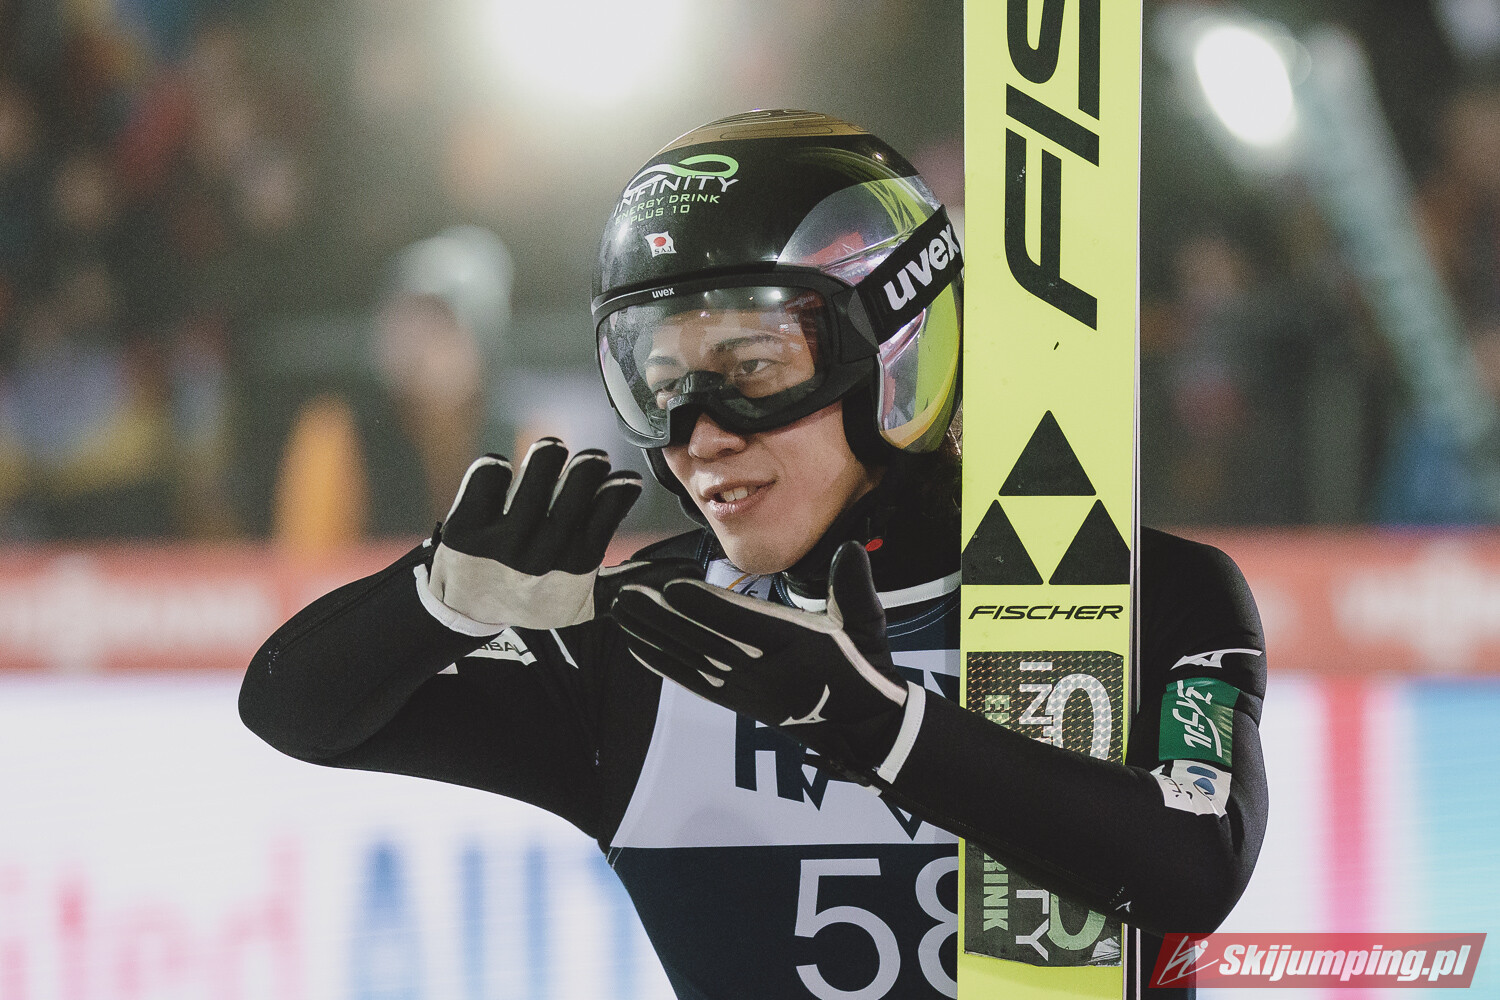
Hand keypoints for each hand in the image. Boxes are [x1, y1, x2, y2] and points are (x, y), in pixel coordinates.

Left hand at [428, 439, 685, 629]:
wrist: (466, 611)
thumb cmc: (533, 596)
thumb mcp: (582, 602)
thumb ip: (624, 582)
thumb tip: (681, 574)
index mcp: (576, 565)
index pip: (612, 505)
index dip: (620, 485)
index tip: (620, 481)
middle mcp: (543, 553)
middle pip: (581, 478)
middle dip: (590, 462)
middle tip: (588, 462)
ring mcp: (503, 539)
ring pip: (540, 465)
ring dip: (549, 452)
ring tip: (550, 454)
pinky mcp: (467, 525)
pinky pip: (491, 471)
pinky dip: (498, 467)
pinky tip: (503, 478)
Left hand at [611, 541, 909, 769]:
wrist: (860, 726)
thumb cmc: (862, 664)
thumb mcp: (866, 622)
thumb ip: (854, 586)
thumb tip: (850, 548)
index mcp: (799, 647)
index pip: (746, 625)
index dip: (708, 607)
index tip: (673, 586)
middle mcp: (767, 672)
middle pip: (707, 643)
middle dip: (664, 620)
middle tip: (628, 595)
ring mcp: (747, 691)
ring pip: (692, 661)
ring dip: (654, 636)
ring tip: (621, 612)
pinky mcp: (736, 702)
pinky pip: (693, 682)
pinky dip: (663, 664)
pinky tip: (635, 647)